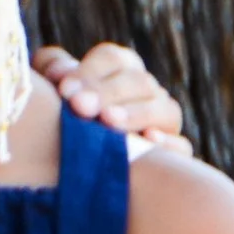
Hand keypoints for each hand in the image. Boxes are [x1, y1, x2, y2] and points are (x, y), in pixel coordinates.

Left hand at [37, 42, 191, 155]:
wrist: (81, 174)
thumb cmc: (65, 124)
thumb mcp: (55, 95)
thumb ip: (52, 70)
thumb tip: (58, 71)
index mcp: (120, 70)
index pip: (112, 59)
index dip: (89, 71)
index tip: (63, 89)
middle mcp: (147, 91)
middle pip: (136, 81)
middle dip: (106, 92)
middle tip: (79, 106)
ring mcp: (163, 121)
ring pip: (163, 109)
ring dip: (136, 113)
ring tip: (108, 120)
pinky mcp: (175, 154)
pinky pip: (181, 146)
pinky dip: (168, 142)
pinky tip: (147, 139)